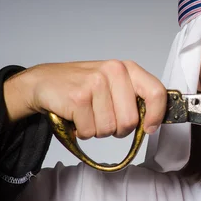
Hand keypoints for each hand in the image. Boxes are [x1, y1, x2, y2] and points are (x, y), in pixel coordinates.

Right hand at [3, 60, 166, 138]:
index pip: (156, 92)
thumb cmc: (83, 86)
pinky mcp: (79, 98)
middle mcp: (114, 71)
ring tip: (88, 115)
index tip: (149, 128)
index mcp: (127, 68)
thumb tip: (154, 123)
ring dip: (97, 130)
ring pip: (110, 129)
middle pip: (131, 120)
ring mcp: (96, 83)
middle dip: (118, 129)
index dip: (156, 115)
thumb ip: (134, 99)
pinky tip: (76, 117)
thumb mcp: (114, 85)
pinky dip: (82, 132)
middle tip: (103, 118)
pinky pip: (90, 131)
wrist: (44, 82)